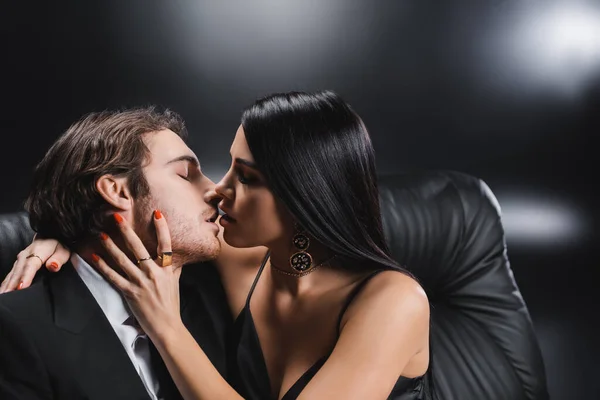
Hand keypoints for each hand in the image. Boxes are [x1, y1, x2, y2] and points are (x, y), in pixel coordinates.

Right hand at [0, 235, 70, 292]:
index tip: (21, 287)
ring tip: (3, 296)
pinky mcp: (17, 263)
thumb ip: (58, 259)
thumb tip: (53, 266)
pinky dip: (6, 282)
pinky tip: (3, 291)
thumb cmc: (58, 246)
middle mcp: (26, 254)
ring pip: (12, 273)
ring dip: (7, 284)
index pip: (31, 265)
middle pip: (18, 271)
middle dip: (12, 284)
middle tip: (8, 296)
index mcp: (38, 250)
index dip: (26, 276)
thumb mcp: (63, 251)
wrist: (50, 237)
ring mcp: (20, 259)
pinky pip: (10, 274)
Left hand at [91, 211, 182, 340]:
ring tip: (101, 235)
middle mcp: (154, 273)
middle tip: (116, 218)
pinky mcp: (130, 293)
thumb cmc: (171, 303)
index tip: (157, 213)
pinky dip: (103, 267)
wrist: (167, 325)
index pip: (166, 244)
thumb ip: (172, 266)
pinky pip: (113, 277)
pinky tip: (94, 257)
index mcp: (166, 269)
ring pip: (123, 260)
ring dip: (110, 246)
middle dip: (126, 232)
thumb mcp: (175, 281)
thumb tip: (174, 255)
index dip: (162, 228)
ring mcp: (141, 283)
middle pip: (139, 248)